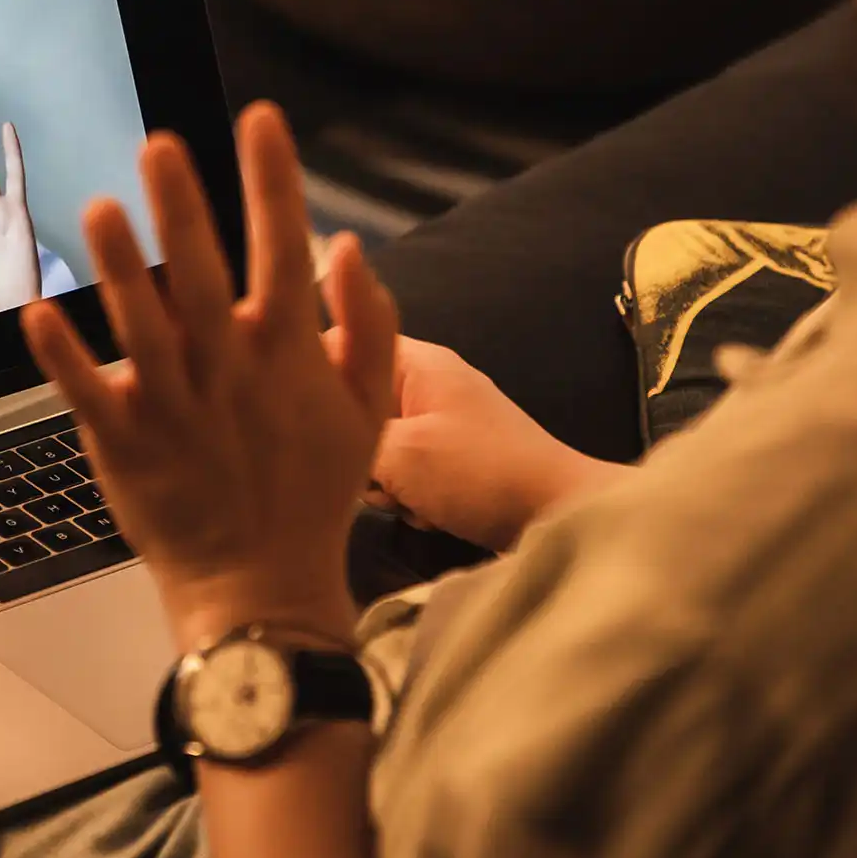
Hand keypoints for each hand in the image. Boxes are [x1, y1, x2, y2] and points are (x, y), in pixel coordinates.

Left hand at [20, 103, 398, 650]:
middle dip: (183, 207)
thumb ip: (369, 323)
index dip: (272, 179)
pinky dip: (64, 357)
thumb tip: (347, 247)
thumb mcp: (370, 408)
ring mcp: (175, 406)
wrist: (263, 586)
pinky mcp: (126, 444)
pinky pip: (88, 392)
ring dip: (119, 267)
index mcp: (287, 350)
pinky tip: (40, 313)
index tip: (259, 119)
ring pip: (143, 325)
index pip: (282, 246)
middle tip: (160, 144)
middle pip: (202, 273)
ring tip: (98, 209)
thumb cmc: (313, 491)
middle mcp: (230, 369)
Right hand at [339, 335, 629, 551]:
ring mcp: (443, 422)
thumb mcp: (399, 453)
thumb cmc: (477, 473)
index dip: (312, 378)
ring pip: (379, 445)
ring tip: (408, 500)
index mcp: (416, 363)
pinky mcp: (454, 460)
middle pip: (356, 403)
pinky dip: (412, 494)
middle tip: (374, 476)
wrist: (558, 514)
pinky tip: (427, 514)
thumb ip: (346, 434)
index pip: (340, 343)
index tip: (298, 422)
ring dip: (385, 480)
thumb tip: (312, 428)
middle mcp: (428, 383)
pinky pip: (408, 471)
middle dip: (355, 447)